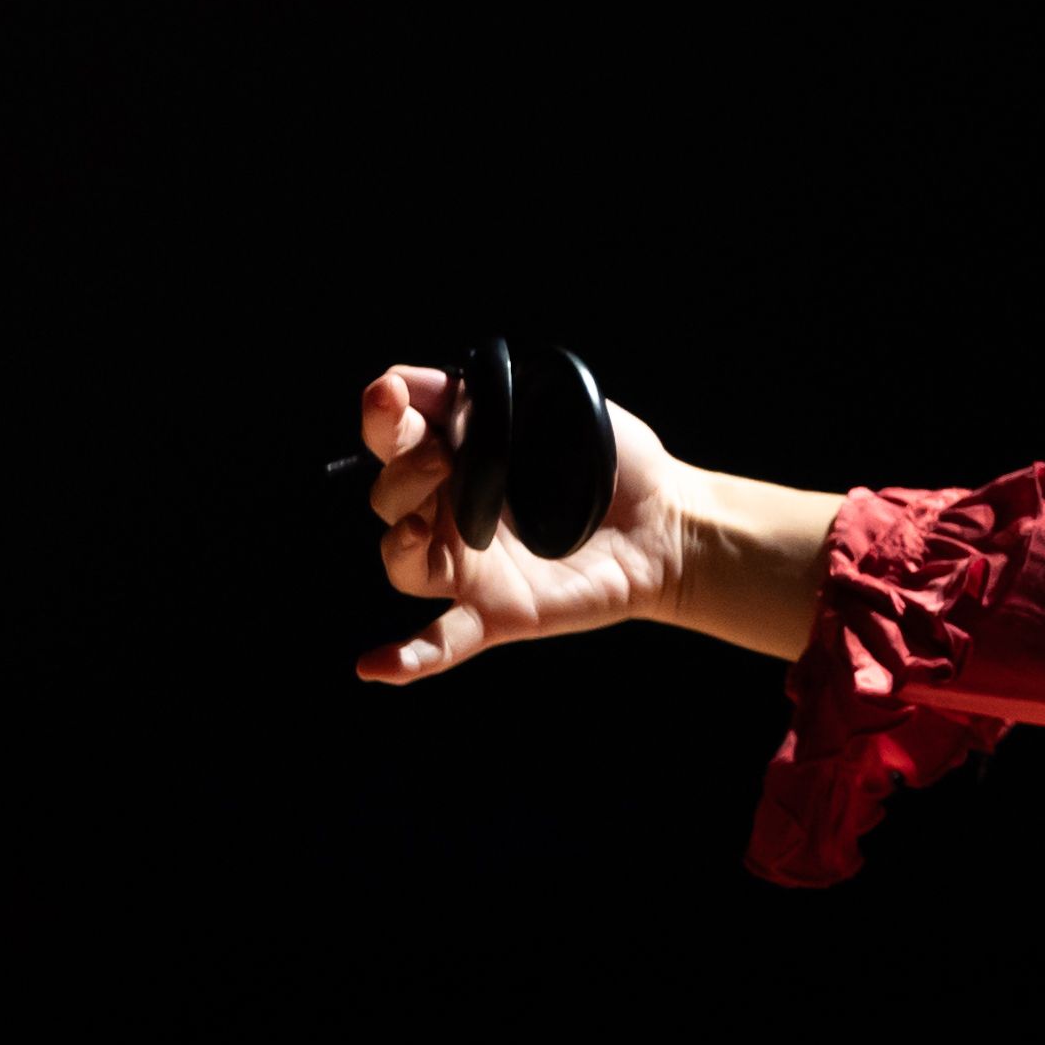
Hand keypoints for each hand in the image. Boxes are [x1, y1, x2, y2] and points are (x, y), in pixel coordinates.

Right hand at [352, 361, 690, 681]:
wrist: (667, 520)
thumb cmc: (610, 461)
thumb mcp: (555, 409)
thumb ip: (488, 396)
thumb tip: (408, 378)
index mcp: (457, 459)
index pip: (396, 438)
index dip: (384, 419)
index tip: (389, 396)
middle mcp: (450, 513)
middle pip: (389, 498)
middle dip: (403, 472)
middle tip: (443, 455)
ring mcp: (469, 567)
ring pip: (403, 562)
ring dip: (401, 543)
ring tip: (423, 525)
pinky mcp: (498, 612)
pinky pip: (443, 641)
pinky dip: (407, 657)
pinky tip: (376, 667)